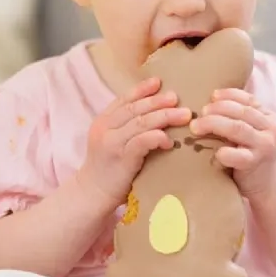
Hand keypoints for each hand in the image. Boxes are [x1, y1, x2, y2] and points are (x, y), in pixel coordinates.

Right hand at [78, 77, 191, 207]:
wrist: (92, 195)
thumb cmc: (110, 169)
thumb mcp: (115, 142)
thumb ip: (129, 128)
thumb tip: (158, 115)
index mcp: (104, 121)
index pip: (124, 99)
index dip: (142, 90)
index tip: (159, 82)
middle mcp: (105, 128)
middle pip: (135, 108)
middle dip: (158, 101)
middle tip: (177, 97)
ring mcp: (111, 142)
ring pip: (141, 122)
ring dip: (164, 116)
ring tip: (184, 115)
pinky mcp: (120, 158)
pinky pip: (141, 142)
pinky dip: (157, 137)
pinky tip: (169, 140)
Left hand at [190, 88, 275, 200]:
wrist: (271, 186)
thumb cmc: (254, 156)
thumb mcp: (254, 133)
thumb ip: (241, 119)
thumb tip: (209, 103)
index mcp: (269, 117)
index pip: (248, 99)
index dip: (228, 95)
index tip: (212, 96)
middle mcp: (271, 129)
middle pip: (240, 112)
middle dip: (216, 109)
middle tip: (199, 113)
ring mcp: (265, 146)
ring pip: (237, 128)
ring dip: (213, 124)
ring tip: (196, 127)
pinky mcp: (256, 163)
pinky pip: (238, 155)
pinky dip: (224, 152)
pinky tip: (214, 152)